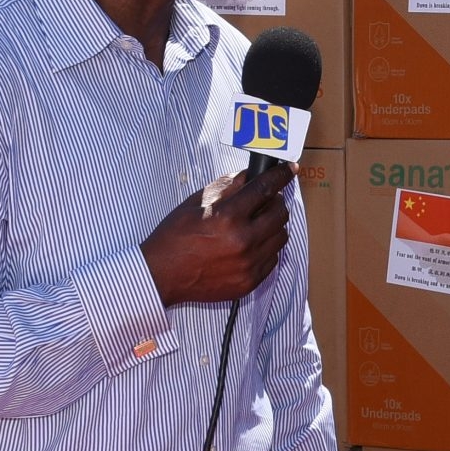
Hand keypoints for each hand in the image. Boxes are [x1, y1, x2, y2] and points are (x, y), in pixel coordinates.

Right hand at [141, 164, 292, 305]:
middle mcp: (243, 240)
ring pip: (281, 235)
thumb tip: (250, 175)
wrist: (161, 275)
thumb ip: (227, 187)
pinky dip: (266, 247)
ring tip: (256, 223)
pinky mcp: (251, 280)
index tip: (288, 170)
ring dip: (273, 224)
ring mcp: (249, 263)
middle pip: (279, 212)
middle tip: (265, 199)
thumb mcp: (196, 203)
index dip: (280, 175)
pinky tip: (250, 244)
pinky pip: (273, 257)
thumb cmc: (174, 238)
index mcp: (227, 217)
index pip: (265, 188)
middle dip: (275, 201)